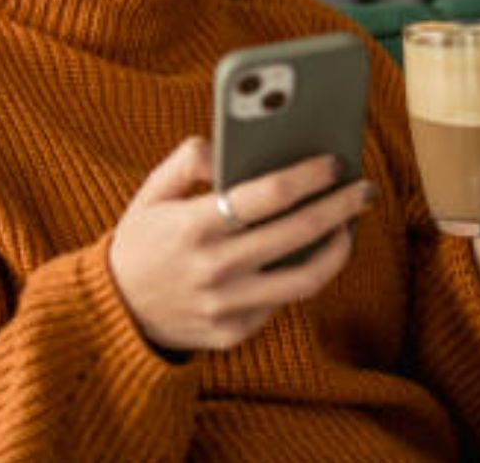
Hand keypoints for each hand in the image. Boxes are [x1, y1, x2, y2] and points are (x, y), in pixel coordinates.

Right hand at [107, 137, 374, 353]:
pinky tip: (308, 255)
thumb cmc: (141, 241)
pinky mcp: (234, 333)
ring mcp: (227, 306)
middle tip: (365, 189)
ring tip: (348, 227)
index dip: (309, 175)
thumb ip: (187, 161)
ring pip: (306, 279)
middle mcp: (214, 269)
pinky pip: (281, 304)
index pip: (268, 194)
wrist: (114, 313)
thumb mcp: (151, 193)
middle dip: (340, 206)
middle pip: (298, 233)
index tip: (335, 161)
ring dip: (337, 249)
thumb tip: (226, 146)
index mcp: (193, 225)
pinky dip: (299, 276)